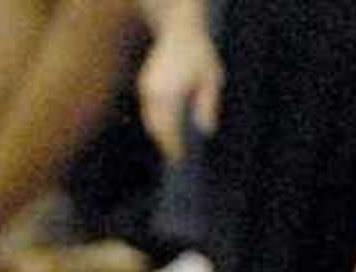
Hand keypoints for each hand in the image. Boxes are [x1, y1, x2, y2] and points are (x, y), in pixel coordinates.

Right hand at [137, 16, 223, 163]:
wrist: (179, 28)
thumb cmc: (198, 52)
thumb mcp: (211, 78)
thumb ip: (209, 105)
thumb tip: (207, 131)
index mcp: (169, 93)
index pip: (169, 128)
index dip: (173, 146)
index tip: (179, 159)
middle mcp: (154, 92)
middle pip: (156, 128)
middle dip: (164, 143)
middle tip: (174, 157)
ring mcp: (146, 88)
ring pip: (150, 120)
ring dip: (159, 134)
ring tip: (170, 146)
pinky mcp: (144, 85)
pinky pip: (148, 111)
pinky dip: (156, 122)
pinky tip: (166, 128)